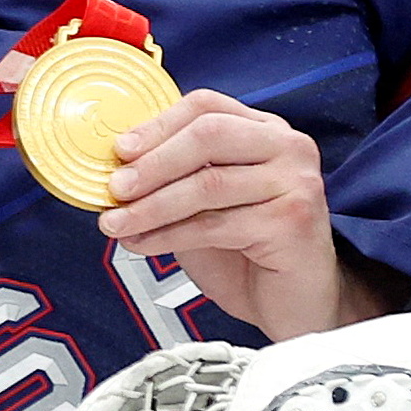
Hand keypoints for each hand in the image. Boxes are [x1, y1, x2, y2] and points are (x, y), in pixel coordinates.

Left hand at [94, 90, 373, 339]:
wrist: (295, 303)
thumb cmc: (249, 252)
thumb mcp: (205, 203)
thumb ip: (174, 177)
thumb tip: (116, 165)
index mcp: (266, 131)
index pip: (206, 107)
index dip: (157, 125)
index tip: (120, 150)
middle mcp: (288, 148)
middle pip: (208, 135)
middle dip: (152, 163)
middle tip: (115, 188)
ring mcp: (296, 183)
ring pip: (208, 184)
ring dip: (152, 206)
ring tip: (118, 223)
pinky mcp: (293, 222)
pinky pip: (215, 224)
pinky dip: (169, 235)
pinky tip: (144, 244)